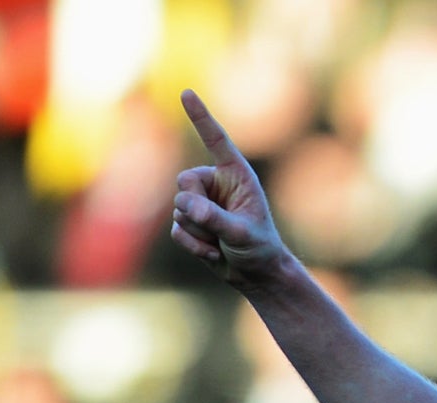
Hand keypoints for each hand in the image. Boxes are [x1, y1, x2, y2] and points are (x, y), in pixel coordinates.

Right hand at [170, 89, 289, 288]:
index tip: (187, 92)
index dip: (201, 117)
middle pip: (184, 182)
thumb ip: (216, 219)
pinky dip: (194, 244)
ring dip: (199, 231)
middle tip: (218, 227)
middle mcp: (216, 183)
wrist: (255, 275)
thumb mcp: (242, 234)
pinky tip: (213, 252)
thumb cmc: (259, 249)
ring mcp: (200, 201)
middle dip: (196, 207)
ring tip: (223, 242)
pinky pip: (177, 229)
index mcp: (236, 175)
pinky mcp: (189, 220)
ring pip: (179, 208)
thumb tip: (187, 207)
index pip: (215, 141)